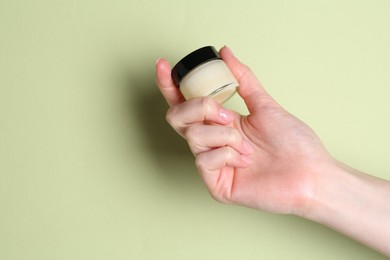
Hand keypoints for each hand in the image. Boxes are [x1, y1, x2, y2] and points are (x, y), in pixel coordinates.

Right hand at [155, 46, 334, 215]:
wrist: (311, 173)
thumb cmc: (292, 143)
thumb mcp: (265, 105)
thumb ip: (242, 78)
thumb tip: (225, 53)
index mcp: (220, 123)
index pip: (185, 102)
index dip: (170, 84)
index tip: (163, 65)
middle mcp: (212, 141)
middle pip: (177, 116)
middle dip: (200, 107)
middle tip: (226, 114)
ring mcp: (211, 163)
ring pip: (193, 135)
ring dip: (224, 134)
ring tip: (246, 145)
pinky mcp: (215, 183)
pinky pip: (204, 160)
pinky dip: (228, 154)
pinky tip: (244, 161)